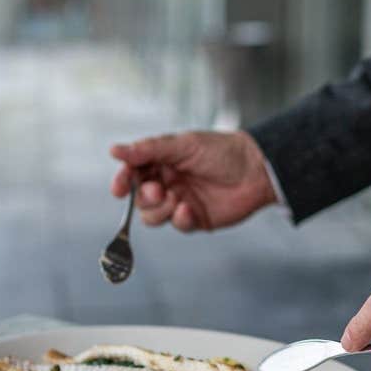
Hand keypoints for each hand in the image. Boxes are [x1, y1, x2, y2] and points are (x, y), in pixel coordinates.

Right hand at [109, 130, 277, 231]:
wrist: (256, 169)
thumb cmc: (221, 151)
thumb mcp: (182, 145)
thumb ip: (148, 150)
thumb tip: (114, 150)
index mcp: (162, 162)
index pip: (133, 173)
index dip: (123, 182)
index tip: (119, 188)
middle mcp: (168, 182)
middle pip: (140, 199)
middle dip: (145, 198)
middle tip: (159, 191)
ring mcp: (180, 201)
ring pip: (153, 217)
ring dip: (161, 210)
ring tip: (178, 199)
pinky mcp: (195, 219)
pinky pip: (177, 225)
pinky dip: (180, 219)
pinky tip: (189, 210)